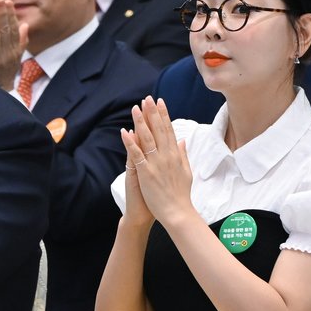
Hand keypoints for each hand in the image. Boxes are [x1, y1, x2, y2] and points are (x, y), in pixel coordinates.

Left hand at [0, 0, 27, 90]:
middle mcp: (7, 54)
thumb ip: (21, 42)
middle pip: (5, 32)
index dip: (11, 15)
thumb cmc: (6, 73)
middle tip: (0, 0)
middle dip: (3, 15)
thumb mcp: (16, 58)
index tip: (8, 2)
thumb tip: (25, 25)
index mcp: (15, 51)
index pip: (14, 30)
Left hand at [124, 97, 193, 227]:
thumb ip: (183, 155)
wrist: (177, 212)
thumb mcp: (186, 171)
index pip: (169, 130)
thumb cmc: (181, 194)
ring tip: (136, 108)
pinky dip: (130, 143)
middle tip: (148, 98)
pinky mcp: (146, 173)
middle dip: (153, 112)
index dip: (164, 115)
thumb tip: (181, 141)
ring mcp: (156, 164)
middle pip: (159, 130)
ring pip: (147, 138)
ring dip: (141, 122)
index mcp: (176, 155)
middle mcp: (167, 156)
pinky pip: (136, 155)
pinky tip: (124, 131)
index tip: (160, 102)